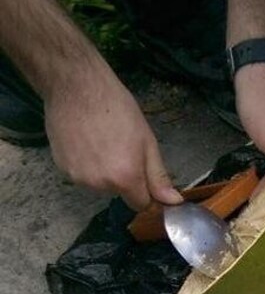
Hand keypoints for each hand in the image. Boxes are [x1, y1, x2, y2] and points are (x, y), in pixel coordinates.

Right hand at [44, 67, 181, 210]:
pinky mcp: (62, 169)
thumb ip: (158, 176)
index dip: (147, 194)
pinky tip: (87, 142)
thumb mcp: (147, 141)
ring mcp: (78, 178)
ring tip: (103, 142)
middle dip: (126, 178)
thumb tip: (173, 202)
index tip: (147, 178)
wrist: (76, 88)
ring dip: (105, 171)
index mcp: (125, 178)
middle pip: (120, 194)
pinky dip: (88, 165)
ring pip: (101, 185)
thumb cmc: (117, 109)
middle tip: (123, 148)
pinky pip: (83, 176)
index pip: (141, 205)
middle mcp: (100, 184)